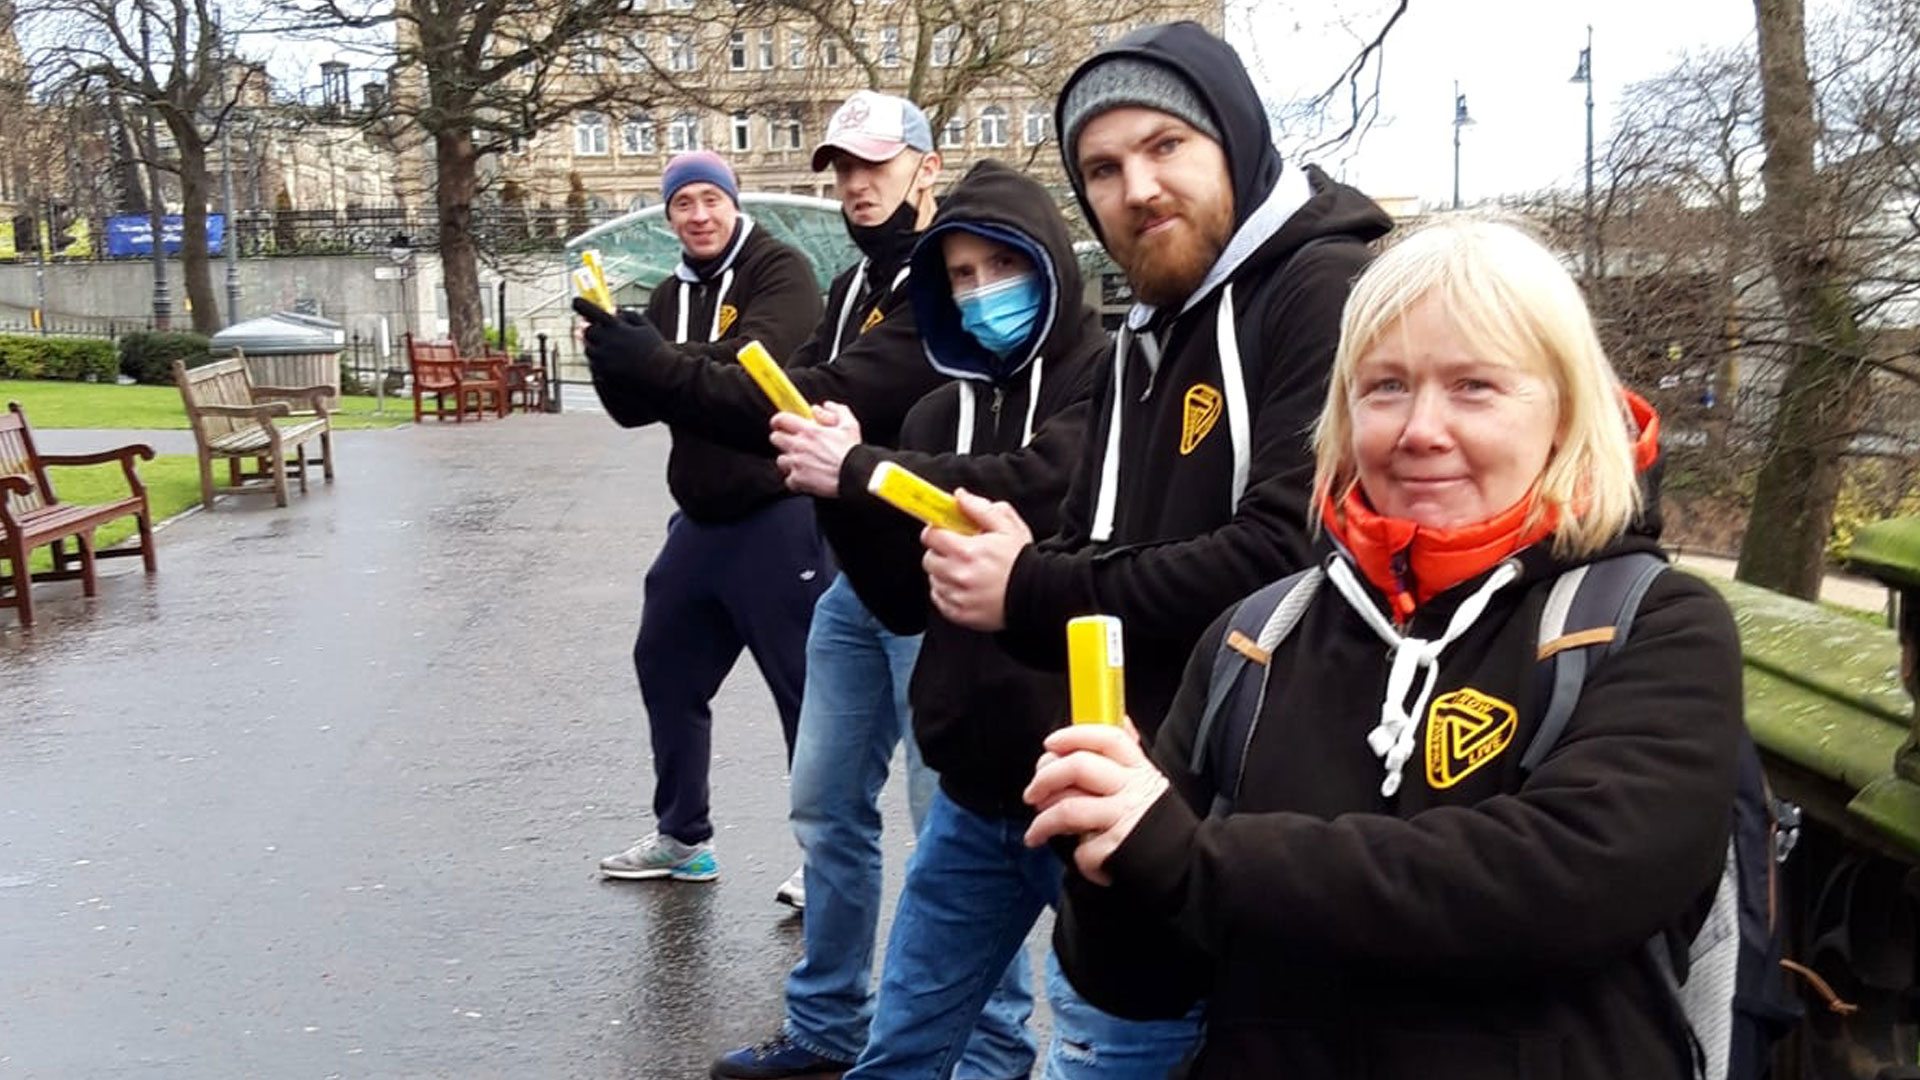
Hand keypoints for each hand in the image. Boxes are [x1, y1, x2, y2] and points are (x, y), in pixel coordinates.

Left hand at [573, 297, 663, 375]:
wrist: (663, 378)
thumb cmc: (657, 350)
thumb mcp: (646, 327)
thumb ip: (628, 315)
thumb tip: (614, 310)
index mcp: (616, 327)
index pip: (592, 312)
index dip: (582, 305)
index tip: (575, 301)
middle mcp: (606, 342)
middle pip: (587, 331)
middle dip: (593, 330)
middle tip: (604, 333)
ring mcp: (603, 359)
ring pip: (589, 349)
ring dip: (596, 347)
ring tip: (615, 351)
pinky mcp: (603, 374)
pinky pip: (594, 364)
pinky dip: (600, 361)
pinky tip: (617, 363)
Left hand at [770, 402, 862, 496]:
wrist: (854, 476)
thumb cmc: (852, 452)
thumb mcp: (849, 425)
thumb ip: (836, 411)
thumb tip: (823, 407)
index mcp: (808, 430)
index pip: (781, 419)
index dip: (778, 420)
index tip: (780, 423)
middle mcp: (798, 446)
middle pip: (775, 438)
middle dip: (783, 439)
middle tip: (794, 442)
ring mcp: (796, 464)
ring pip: (781, 460)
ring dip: (789, 460)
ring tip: (802, 462)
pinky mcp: (798, 480)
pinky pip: (789, 480)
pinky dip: (795, 480)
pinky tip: (806, 477)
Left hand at [920, 489, 1031, 630]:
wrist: (1037, 594)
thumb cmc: (1022, 560)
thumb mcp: (1007, 526)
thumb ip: (980, 508)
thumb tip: (960, 496)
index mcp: (967, 551)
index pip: (931, 536)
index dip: (936, 531)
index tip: (943, 532)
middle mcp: (959, 575)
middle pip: (928, 559)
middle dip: (940, 553)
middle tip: (957, 552)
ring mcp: (958, 597)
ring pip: (933, 580)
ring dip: (943, 573)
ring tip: (965, 571)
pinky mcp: (960, 614)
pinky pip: (939, 599)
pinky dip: (947, 592)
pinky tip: (965, 587)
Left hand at [1024, 720, 1166, 885]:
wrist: (1186, 866)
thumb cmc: (1158, 825)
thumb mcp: (1149, 783)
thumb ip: (1128, 757)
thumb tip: (1121, 719)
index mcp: (1139, 769)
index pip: (1106, 737)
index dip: (1075, 735)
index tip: (1050, 744)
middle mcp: (1132, 789)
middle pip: (1079, 767)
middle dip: (1045, 778)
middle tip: (1032, 794)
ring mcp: (1125, 817)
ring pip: (1069, 810)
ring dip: (1043, 823)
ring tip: (1035, 833)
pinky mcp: (1119, 847)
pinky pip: (1082, 849)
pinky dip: (1077, 858)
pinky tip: (1083, 858)